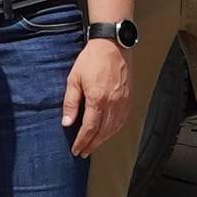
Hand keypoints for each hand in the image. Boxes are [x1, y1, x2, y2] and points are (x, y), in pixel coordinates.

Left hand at [60, 37, 130, 156]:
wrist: (112, 44)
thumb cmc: (92, 59)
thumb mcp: (74, 79)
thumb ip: (71, 103)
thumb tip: (67, 122)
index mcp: (98, 99)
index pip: (89, 128)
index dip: (82, 141)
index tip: (76, 150)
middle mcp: (113, 103)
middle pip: (103, 132)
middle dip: (92, 144)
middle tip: (83, 152)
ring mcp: (123, 101)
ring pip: (114, 128)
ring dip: (103, 140)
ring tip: (93, 145)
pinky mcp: (129, 98)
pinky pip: (122, 120)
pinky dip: (114, 130)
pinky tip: (108, 133)